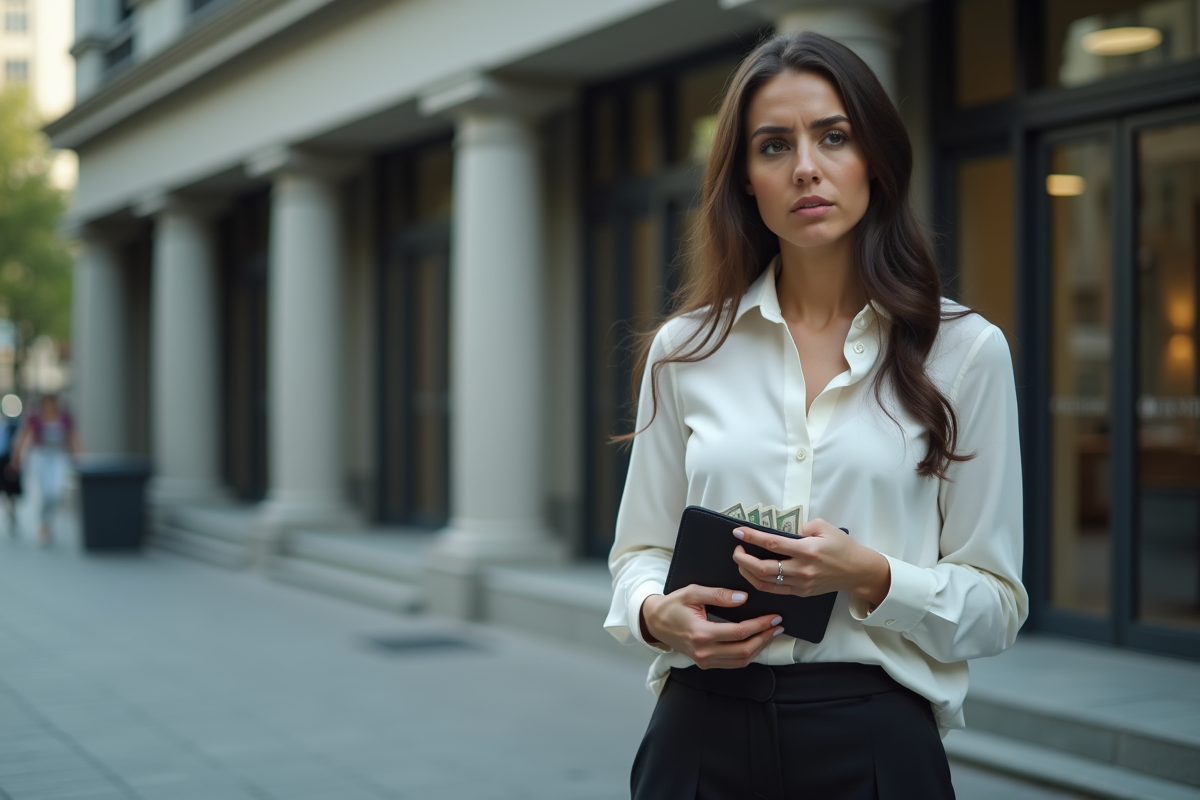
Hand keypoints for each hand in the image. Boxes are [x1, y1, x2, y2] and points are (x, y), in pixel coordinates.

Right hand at [640, 585, 784, 668]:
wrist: (654, 622)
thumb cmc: (672, 605)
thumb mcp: (693, 592)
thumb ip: (719, 595)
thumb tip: (743, 598)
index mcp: (701, 634)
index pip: (739, 633)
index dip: (760, 625)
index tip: (773, 617)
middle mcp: (704, 652)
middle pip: (744, 650)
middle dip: (764, 638)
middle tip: (778, 626)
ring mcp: (704, 661)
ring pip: (740, 660)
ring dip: (759, 648)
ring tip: (771, 633)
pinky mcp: (705, 664)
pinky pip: (732, 663)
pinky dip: (747, 654)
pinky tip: (756, 643)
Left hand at [731, 519, 890, 606]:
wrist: (857, 572)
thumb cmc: (842, 547)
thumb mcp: (825, 527)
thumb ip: (803, 526)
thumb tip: (784, 532)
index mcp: (807, 550)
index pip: (772, 544)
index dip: (752, 537)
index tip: (738, 531)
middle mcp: (802, 569)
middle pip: (763, 568)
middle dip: (743, 559)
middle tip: (737, 548)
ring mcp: (800, 584)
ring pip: (764, 582)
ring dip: (747, 571)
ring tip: (741, 560)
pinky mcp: (800, 592)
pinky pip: (774, 590)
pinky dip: (758, 581)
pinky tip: (752, 572)